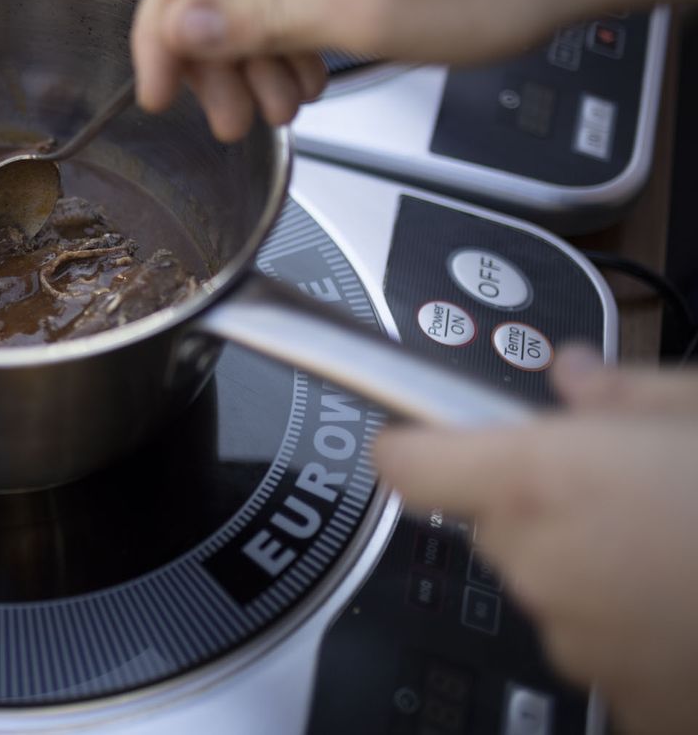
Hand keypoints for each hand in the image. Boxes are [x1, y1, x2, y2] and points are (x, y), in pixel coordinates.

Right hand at [130, 0, 634, 138]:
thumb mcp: (359, 15)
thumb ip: (254, 21)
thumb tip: (177, 27)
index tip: (158, 94)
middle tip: (232, 120)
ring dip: (261, 45)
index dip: (159, 39)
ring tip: (284, 105)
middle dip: (220, 55)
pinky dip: (295, 17)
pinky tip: (311, 66)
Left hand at [375, 350, 697, 734]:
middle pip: (492, 526)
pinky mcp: (629, 704)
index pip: (410, 464)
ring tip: (680, 550)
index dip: (415, 445)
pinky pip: (603, 651)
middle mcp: (540, 564)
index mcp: (540, 480)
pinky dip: (636, 631)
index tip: (425, 437)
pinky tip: (692, 604)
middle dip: (538, 507)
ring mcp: (581, 643)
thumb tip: (574, 377)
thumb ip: (625, 391)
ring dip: (593, 570)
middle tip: (627, 492)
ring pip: (549, 589)